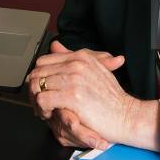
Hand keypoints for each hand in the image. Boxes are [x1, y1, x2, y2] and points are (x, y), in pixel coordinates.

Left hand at [28, 41, 159, 150]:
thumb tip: (56, 45)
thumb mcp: (94, 69)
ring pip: (37, 86)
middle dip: (35, 90)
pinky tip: (51, 114)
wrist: (125, 115)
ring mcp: (74, 79)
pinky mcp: (72, 97)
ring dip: (37, 101)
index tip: (42, 88)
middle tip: (41, 102)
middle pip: (38, 73)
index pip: (44, 61)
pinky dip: (42, 109)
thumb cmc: (111, 97)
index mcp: (81, 57)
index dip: (39, 76)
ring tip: (45, 110)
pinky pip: (43, 100)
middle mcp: (76, 65)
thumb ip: (72, 57)